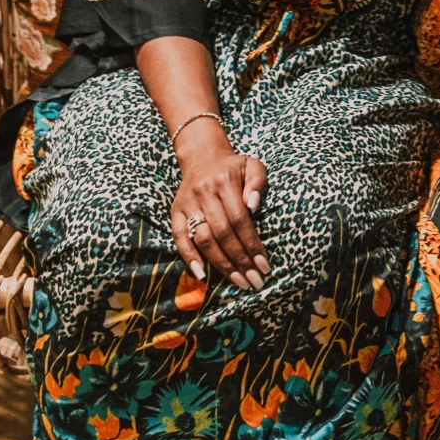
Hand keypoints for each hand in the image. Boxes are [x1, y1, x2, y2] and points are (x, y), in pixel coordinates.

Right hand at [170, 124, 268, 290]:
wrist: (203, 157)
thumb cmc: (233, 167)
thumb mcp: (252, 165)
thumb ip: (258, 182)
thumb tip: (253, 206)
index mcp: (224, 180)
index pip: (240, 219)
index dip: (252, 244)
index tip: (264, 265)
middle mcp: (203, 192)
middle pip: (222, 233)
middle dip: (240, 260)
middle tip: (254, 280)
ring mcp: (187, 203)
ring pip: (203, 239)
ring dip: (221, 264)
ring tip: (238, 281)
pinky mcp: (176, 212)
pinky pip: (180, 237)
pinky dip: (189, 257)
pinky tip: (203, 275)